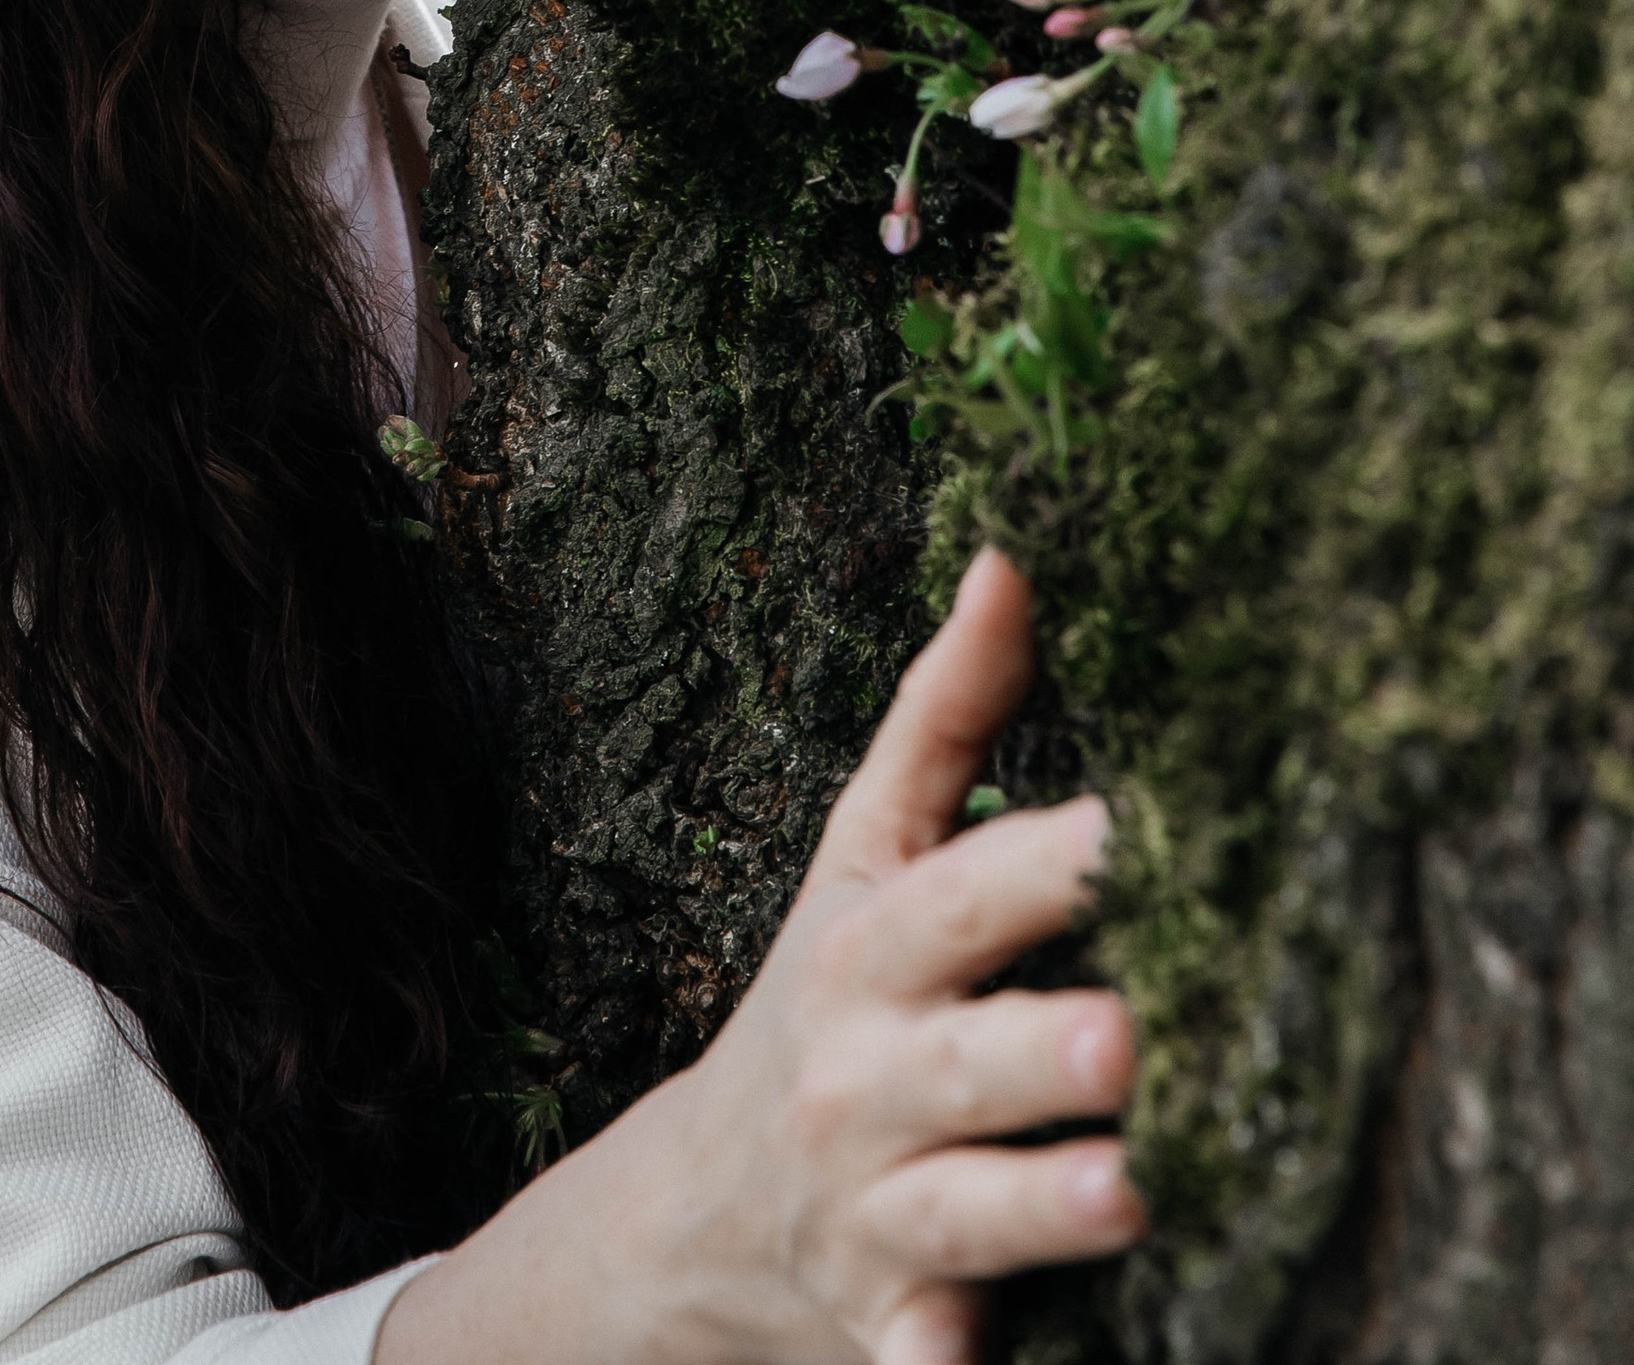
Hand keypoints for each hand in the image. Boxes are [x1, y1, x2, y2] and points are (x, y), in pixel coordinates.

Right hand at [378, 551, 1141, 1364]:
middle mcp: (865, 1076)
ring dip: (1038, 1209)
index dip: (1045, 860)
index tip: (1138, 827)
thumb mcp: (860, 855)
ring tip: (1127, 1187)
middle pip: (964, 1059)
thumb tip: (1016, 555)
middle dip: (1042, 1051)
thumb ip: (945, 713)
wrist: (700, 1211)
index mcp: (870, 948)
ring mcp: (874, 1210)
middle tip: (1127, 1037)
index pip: (961, 893)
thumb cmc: (829, 997)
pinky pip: (918, 1361)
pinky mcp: (890, 1330)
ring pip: (962, 1214)